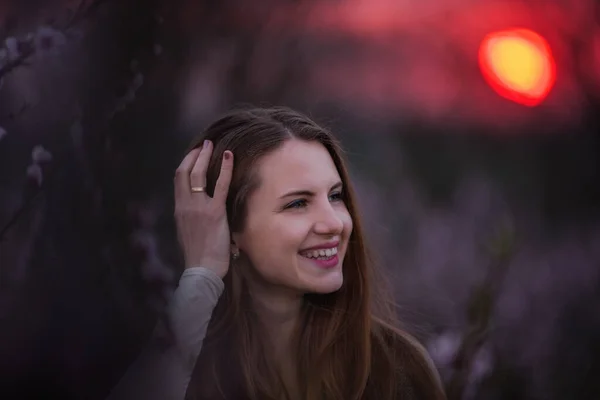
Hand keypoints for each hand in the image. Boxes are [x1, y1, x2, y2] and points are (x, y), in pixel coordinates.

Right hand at [174, 140, 233, 277]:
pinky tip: (229, 156)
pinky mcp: (214, 212)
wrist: (201, 270)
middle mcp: (185, 205)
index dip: (185, 164)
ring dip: (205, 156)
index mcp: (179, 210)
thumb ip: (194, 218)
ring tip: (212, 145)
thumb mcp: (190, 233)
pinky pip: (220, 185)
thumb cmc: (199, 257)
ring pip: (198, 174)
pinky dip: (225, 168)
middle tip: (203, 145)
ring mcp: (198, 207)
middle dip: (194, 155)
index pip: (178, 180)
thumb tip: (202, 211)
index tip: (193, 155)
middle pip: (184, 172)